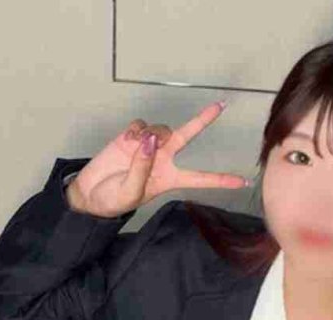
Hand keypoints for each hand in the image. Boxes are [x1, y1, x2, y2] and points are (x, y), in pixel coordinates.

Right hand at [66, 100, 251, 216]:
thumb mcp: (130, 192)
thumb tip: (151, 140)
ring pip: (161, 128)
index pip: (200, 179)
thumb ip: (142, 166)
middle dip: (203, 120)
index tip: (243, 182)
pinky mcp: (130, 137)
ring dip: (153, 132)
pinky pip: (141, 125)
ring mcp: (147, 146)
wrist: (88, 194)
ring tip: (137, 144)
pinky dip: (137, 129)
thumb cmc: (112, 200)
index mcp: (169, 178)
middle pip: (187, 135)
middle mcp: (163, 159)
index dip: (221, 180)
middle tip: (221, 105)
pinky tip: (128, 139)